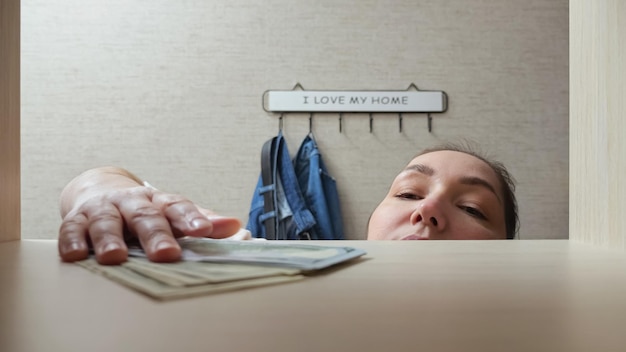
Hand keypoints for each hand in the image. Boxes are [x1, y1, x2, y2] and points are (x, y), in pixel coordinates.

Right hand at [58, 186, 240, 264]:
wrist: (100, 190)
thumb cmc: (144, 209)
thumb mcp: (172, 213)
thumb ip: (202, 221)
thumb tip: (237, 227)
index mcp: (159, 201)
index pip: (177, 207)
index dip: (191, 218)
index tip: (204, 231)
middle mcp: (132, 202)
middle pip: (145, 216)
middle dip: (155, 235)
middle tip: (166, 254)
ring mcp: (104, 209)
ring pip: (107, 221)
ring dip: (111, 238)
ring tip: (116, 256)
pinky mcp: (77, 219)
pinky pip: (72, 229)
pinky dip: (73, 240)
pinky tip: (77, 254)